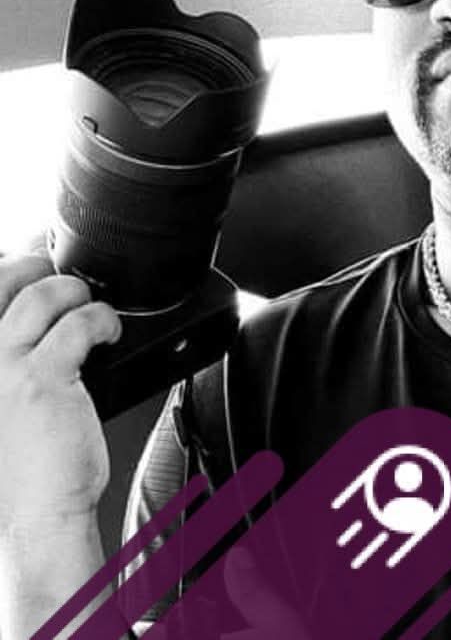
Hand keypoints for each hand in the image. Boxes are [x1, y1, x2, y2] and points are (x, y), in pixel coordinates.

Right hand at [0, 253, 120, 531]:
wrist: (30, 515)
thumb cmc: (17, 465)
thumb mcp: (0, 399)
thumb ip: (8, 358)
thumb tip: (31, 317)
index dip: (9, 266)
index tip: (32, 264)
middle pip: (2, 277)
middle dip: (38, 265)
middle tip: (63, 282)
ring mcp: (0, 366)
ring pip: (42, 294)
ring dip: (76, 292)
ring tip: (89, 307)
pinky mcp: (42, 379)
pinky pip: (80, 324)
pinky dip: (102, 319)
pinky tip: (109, 332)